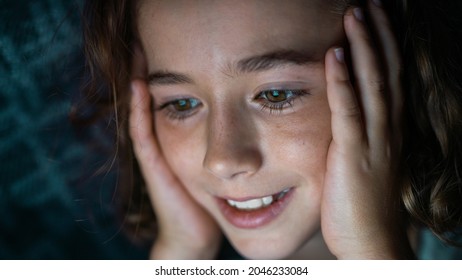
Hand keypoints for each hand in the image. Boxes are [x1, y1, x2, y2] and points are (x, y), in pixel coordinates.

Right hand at [129, 46, 221, 258]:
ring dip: (141, 84)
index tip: (181, 50)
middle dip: (155, 73)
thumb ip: (238, 143)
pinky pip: (143, 134)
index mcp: (186, 140)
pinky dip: (140, 110)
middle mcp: (169, 143)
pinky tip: (140, 87)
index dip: (176, 76)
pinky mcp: (155, 167)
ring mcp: (160, 153)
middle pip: (159, 101)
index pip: (179, 101)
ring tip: (138, 52)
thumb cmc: (217, 200)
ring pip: (145, 111)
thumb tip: (260, 119)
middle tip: (148, 42)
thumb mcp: (227, 165)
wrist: (199, 233)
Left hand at [322, 1, 412, 258]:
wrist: (370, 243)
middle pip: (386, 70)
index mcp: (386, 128)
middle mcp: (386, 129)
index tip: (376, 15)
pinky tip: (336, 55)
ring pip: (372, 84)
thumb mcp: (363, 160)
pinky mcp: (353, 156)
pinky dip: (344, 82)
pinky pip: (349, 112)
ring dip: (364, 46)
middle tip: (371, 0)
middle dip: (379, 33)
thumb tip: (346, 110)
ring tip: (355, 13)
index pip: (388, 76)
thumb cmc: (362, 203)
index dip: (384, 43)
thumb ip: (358, 133)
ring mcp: (373, 141)